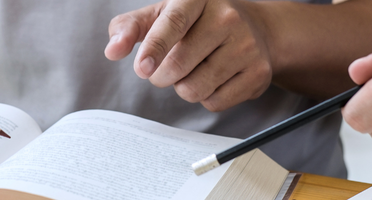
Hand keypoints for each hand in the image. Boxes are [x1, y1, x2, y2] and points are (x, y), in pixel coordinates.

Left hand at [105, 0, 270, 110]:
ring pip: (195, 88)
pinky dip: (206, 97)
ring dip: (183, 87)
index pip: (174, 23)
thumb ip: (130, 28)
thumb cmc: (197, 22)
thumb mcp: (161, 15)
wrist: (256, 29)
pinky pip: (215, 102)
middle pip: (178, 65)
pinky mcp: (258, 74)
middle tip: (166, 67)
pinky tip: (215, 77)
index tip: (142, 68)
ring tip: (194, 69)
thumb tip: (112, 50)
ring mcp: (247, 45)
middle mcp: (228, 17)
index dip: (155, 47)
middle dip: (161, 75)